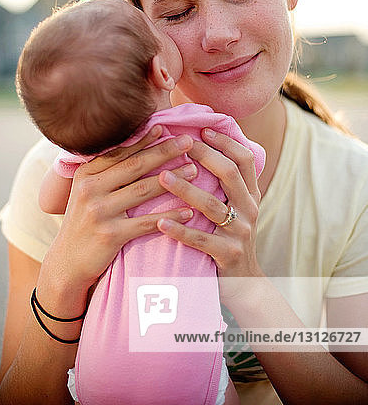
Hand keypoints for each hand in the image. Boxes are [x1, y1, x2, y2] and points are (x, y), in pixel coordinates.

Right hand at [38, 125, 195, 307]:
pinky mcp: (110, 234)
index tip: (166, 127)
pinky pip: (146, 222)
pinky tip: (189, 211)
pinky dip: (170, 216)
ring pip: (143, 190)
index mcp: (86, 173)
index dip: (144, 139)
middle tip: (188, 142)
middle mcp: (91, 188)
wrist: (66, 263)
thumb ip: (106, 171)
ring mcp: (99, 211)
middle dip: (164, 151)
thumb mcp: (87, 192)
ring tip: (194, 171)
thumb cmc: (83, 223)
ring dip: (172, 180)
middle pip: (135, 165)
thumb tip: (135, 144)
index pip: (120, 151)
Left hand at [156, 128, 263, 305]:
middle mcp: (250, 210)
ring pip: (212, 206)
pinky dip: (180, 230)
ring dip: (185, 189)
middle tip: (178, 144)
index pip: (244, 159)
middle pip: (229, 174)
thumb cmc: (229, 237)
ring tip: (161, 176)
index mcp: (251, 195)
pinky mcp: (228, 255)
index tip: (202, 129)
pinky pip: (201, 240)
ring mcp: (240, 233)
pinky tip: (160, 222)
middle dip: (203, 156)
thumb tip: (200, 147)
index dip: (225, 142)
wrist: (244, 284)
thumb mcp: (235, 208)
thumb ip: (224, 184)